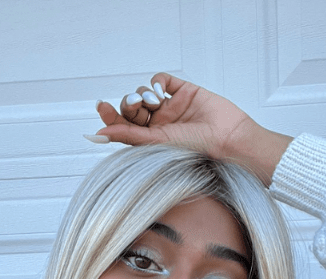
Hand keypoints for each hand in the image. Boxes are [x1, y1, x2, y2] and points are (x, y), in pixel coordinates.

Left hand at [89, 73, 292, 184]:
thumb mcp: (157, 144)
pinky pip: (161, 80)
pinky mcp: (182, 91)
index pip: (123, 126)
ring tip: (155, 104)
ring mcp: (169, 107)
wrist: (226, 139)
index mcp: (149, 141)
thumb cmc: (196, 150)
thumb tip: (99, 133)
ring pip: (143, 93)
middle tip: (135, 107)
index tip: (102, 108)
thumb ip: (128, 135)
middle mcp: (158, 124)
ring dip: (143, 95)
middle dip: (128, 105)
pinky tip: (161, 91)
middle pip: (130, 108)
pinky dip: (157, 82)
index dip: (110, 116)